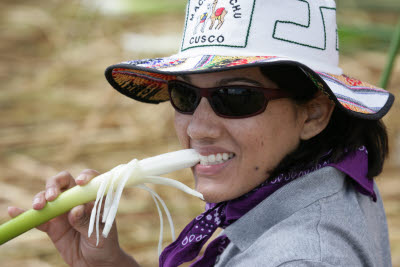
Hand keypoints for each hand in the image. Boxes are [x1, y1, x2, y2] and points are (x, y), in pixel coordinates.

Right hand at [8, 170, 139, 266]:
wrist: (95, 263)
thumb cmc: (104, 243)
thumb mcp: (99, 232)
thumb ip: (86, 221)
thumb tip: (75, 209)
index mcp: (94, 197)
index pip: (90, 179)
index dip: (85, 176)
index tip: (80, 183)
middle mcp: (77, 200)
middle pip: (64, 182)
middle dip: (55, 184)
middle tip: (52, 196)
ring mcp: (63, 211)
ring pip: (48, 197)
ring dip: (40, 197)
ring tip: (39, 206)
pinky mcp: (52, 225)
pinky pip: (37, 218)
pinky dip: (25, 214)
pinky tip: (14, 211)